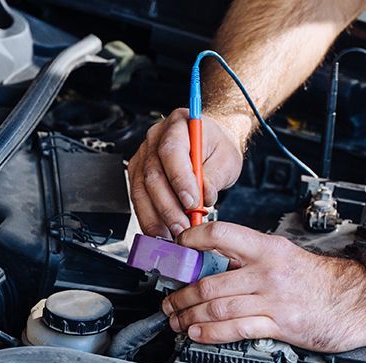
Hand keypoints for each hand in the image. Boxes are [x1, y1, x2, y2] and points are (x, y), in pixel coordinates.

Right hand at [127, 108, 244, 238]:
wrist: (209, 144)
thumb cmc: (217, 148)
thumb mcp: (227, 158)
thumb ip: (215, 176)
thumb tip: (203, 196)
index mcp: (179, 124)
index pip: (172, 151)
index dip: (180, 180)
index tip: (192, 203)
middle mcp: (156, 137)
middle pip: (153, 174)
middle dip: (168, 207)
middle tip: (183, 228)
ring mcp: (143, 155)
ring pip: (140, 189)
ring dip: (155, 217)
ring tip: (172, 234)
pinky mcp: (138, 173)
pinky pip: (138, 197)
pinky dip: (149, 217)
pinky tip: (161, 231)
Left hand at [161, 222, 365, 352]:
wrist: (358, 301)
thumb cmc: (322, 282)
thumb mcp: (285, 257)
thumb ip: (252, 258)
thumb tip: (215, 263)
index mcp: (268, 248)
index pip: (221, 234)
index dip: (192, 239)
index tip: (177, 248)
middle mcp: (267, 271)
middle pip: (210, 281)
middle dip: (181, 295)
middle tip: (169, 301)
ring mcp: (273, 299)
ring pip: (217, 307)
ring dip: (189, 316)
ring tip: (177, 320)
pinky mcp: (279, 324)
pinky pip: (236, 329)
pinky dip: (210, 333)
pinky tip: (197, 334)